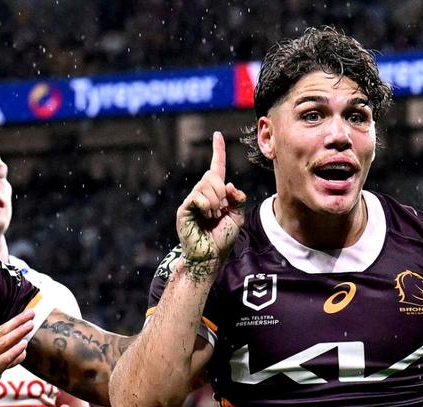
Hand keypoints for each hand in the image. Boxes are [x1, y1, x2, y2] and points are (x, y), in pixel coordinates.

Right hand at [0, 309, 33, 406]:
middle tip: (31, 313)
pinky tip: (24, 346)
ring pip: (2, 343)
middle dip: (17, 322)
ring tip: (30, 325)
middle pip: (1, 333)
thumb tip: (22, 352)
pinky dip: (13, 352)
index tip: (27, 313)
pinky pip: (3, 360)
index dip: (14, 322)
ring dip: (17, 333)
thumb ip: (5, 359)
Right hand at [177, 131, 245, 263]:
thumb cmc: (223, 238)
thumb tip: (228, 184)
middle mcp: (202, 192)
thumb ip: (238, 198)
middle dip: (221, 192)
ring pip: (206, 186)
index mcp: (216, 192)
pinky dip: (207, 207)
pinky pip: (198, 197)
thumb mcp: (238, 216)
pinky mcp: (184, 208)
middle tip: (221, 210)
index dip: (218, 151)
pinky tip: (206, 217)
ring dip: (215, 203)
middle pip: (212, 175)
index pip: (217, 167)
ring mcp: (192, 199)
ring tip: (213, 217)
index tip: (217, 135)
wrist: (211, 255)